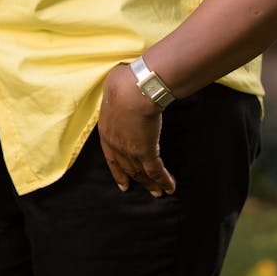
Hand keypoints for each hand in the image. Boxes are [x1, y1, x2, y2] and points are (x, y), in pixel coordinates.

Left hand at [98, 63, 175, 197]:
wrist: (132, 91)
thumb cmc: (122, 83)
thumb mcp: (113, 89)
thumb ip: (116, 93)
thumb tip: (121, 84)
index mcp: (106, 131)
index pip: (111, 157)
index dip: (118, 171)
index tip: (123, 182)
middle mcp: (116, 145)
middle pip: (127, 168)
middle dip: (138, 180)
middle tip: (147, 189)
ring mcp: (130, 150)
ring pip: (142, 173)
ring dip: (152, 184)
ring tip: (160, 192)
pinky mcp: (146, 151)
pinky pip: (156, 171)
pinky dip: (163, 181)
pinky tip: (170, 187)